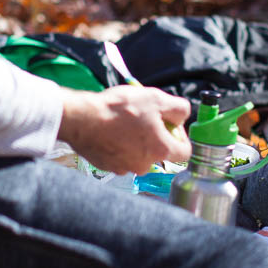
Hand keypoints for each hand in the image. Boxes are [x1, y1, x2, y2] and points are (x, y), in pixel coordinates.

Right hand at [57, 85, 191, 175]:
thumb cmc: (118, 109)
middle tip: (142, 118)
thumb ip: (178, 108)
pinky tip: (110, 131)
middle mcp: (145, 165)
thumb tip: (182, 116)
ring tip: (123, 123)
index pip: (185, 152)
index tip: (169, 125)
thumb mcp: (156, 98)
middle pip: (159, 153)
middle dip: (154, 137)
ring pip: (139, 155)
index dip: (180, 136)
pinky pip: (120, 157)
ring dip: (135, 142)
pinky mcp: (108, 167)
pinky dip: (119, 147)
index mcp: (161, 150)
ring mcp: (125, 168)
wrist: (82, 119)